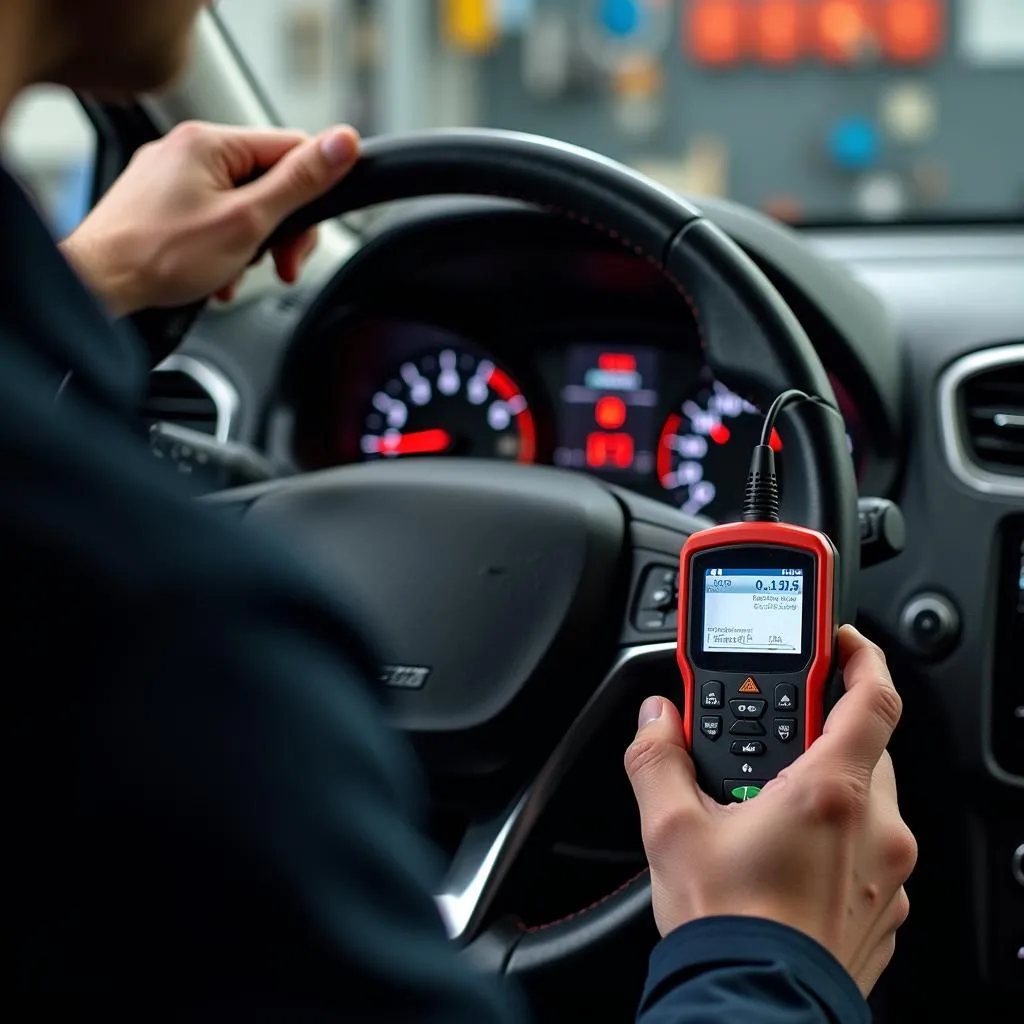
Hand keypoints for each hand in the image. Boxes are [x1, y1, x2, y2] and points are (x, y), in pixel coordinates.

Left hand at [60, 121, 359, 317]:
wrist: (99, 285)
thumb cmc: (160, 256)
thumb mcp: (248, 222)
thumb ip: (299, 183)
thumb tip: (342, 142)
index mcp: (210, 141)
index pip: (290, 147)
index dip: (312, 192)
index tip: (311, 230)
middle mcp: (187, 149)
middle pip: (266, 180)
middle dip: (281, 228)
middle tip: (282, 264)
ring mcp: (169, 176)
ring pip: (241, 203)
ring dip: (251, 244)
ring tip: (237, 272)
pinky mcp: (158, 203)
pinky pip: (211, 217)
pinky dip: (223, 247)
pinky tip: (217, 273)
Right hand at [624, 625, 916, 995]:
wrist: (756, 1010)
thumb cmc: (728, 928)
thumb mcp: (671, 831)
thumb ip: (658, 758)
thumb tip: (655, 720)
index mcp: (830, 793)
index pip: (874, 697)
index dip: (858, 657)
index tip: (838, 641)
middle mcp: (876, 828)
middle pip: (864, 746)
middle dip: (819, 733)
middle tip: (771, 746)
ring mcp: (888, 872)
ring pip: (868, 800)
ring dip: (827, 788)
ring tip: (768, 809)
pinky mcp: (887, 908)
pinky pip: (871, 850)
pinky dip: (838, 838)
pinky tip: (789, 857)